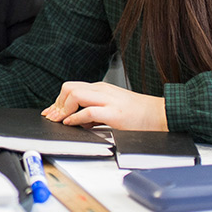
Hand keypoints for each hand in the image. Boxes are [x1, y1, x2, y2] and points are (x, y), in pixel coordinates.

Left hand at [41, 80, 167, 130]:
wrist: (160, 114)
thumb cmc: (138, 113)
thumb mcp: (112, 107)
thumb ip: (94, 110)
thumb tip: (77, 120)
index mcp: (101, 88)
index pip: (71, 88)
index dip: (57, 101)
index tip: (50, 112)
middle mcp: (102, 91)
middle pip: (68, 88)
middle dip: (56, 103)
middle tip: (53, 117)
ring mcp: (108, 100)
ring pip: (75, 94)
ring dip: (62, 109)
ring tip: (60, 120)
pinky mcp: (114, 113)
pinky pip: (88, 111)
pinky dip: (75, 118)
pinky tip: (71, 123)